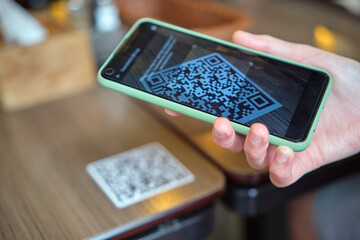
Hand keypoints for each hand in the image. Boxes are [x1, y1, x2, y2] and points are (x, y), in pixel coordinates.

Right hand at [212, 31, 359, 186]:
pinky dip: (277, 168)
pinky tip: (283, 151)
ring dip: (252, 146)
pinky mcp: (302, 161)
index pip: (224, 110)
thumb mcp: (303, 59)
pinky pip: (281, 176)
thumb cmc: (341, 80)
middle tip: (222, 122)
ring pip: (252, 159)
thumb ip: (272, 51)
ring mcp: (283, 147)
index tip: (179, 105)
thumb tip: (241, 38)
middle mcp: (268, 128)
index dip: (199, 110)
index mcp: (262, 107)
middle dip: (221, 135)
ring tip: (262, 130)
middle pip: (233, 140)